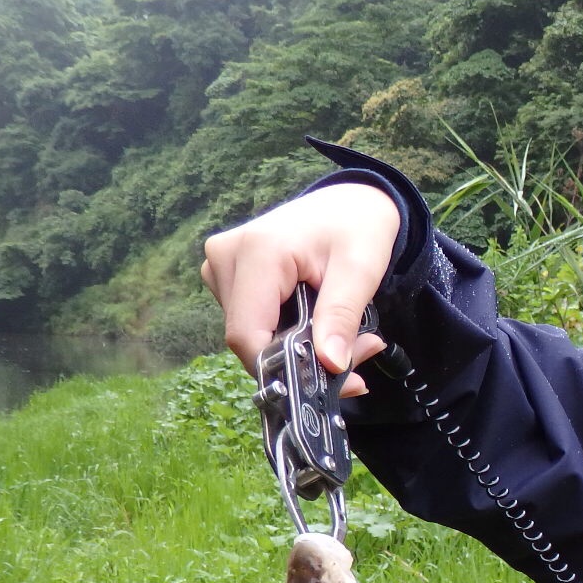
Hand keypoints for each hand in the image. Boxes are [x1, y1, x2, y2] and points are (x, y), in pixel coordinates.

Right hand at [200, 183, 398, 397]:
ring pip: (249, 334)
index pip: (248, 334)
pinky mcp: (227, 275)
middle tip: (354, 357)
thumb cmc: (357, 226)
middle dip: (299, 359)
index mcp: (256, 251)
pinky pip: (251, 321)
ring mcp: (221, 265)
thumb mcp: (361, 269)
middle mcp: (226, 257)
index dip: (283, 368)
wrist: (349, 202)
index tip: (331, 381)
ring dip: (294, 348)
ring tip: (339, 335)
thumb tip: (331, 364)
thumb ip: (342, 316)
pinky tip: (314, 322)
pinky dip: (284, 333)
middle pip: (248, 338)